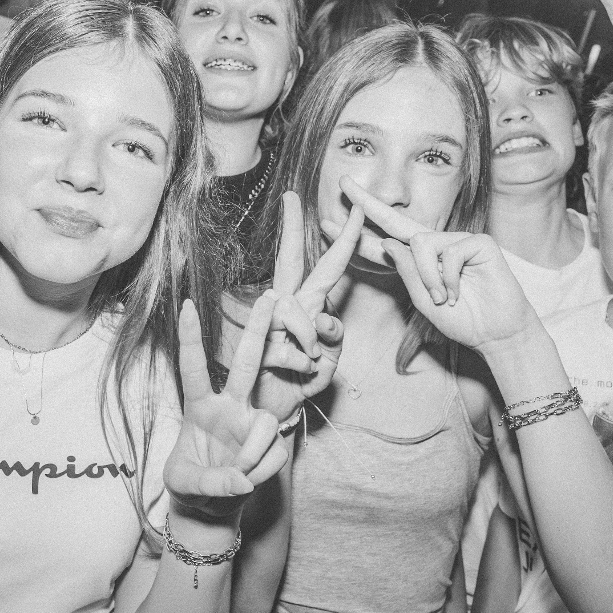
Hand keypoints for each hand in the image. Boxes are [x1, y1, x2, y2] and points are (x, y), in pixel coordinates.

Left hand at [164, 297, 290, 521]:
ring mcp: (252, 422)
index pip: (194, 369)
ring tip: (238, 476)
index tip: (186, 305)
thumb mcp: (185, 483)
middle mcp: (229, 406)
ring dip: (253, 453)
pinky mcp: (271, 443)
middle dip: (257, 330)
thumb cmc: (190, 485)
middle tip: (271, 297)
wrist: (210, 507)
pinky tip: (248, 480)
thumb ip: (210, 481)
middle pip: (246, 362)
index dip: (190, 339)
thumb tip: (242, 480)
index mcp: (198, 407)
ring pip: (266, 424)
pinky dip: (261, 471)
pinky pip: (275, 452)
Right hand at [251, 193, 361, 422]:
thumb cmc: (301, 381)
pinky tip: (297, 377)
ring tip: (311, 362)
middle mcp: (285, 307)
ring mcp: (268, 325)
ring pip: (295, 312)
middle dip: (295, 229)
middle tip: (298, 197)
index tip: (354, 209)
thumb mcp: (328, 359)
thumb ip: (332, 336)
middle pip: (292, 262)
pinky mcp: (259, 350)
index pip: (325, 267)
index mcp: (306, 305)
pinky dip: (305, 370)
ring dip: (312, 342)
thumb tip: (324, 320)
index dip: (343, 240)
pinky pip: (293, 351)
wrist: (275, 414)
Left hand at [343, 177, 538, 353]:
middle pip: (396, 221)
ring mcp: (457, 240)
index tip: (327, 222)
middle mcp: (436, 245)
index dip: (357, 234)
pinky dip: (449, 278)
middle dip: (368, 204)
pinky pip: (448, 252)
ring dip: (427, 277)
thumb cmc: (463, 319)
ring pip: (420, 242)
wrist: (497, 334)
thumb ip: (407, 273)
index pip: (384, 242)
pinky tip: (459, 292)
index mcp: (420, 261)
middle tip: (343, 183)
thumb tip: (387, 241)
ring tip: (443, 298)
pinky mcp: (478, 242)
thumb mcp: (424, 301)